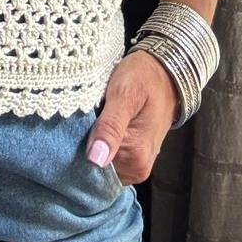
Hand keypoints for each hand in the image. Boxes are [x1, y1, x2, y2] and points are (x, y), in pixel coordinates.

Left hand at [85, 48, 180, 184]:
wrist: (166, 74)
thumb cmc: (144, 79)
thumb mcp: (124, 94)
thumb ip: (110, 126)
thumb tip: (96, 159)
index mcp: (135, 156)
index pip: (92, 166)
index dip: (79, 147)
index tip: (76, 126)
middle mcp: (137, 167)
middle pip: (95, 165)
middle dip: (84, 144)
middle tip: (86, 116)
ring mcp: (136, 164)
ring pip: (100, 161)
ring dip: (90, 142)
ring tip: (93, 117)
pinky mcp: (133, 156)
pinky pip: (108, 156)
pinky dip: (98, 142)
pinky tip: (99, 123)